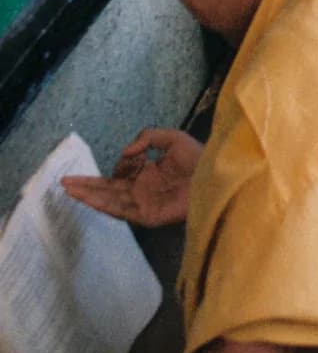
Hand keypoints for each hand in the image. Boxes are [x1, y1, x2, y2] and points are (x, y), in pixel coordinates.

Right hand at [61, 127, 201, 226]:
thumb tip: (126, 150)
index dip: (119, 162)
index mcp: (148, 173)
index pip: (121, 173)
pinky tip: (87, 199)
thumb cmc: (199, 159)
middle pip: (108, 189)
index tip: (130, 154)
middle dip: (87, 185)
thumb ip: (148, 136)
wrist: (216, 178)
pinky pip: (120, 210)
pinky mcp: (145, 215)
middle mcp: (141, 190)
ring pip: (109, 200)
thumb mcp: (173, 138)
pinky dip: (102, 204)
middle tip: (65, 181)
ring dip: (88, 194)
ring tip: (69, 188)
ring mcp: (142, 203)